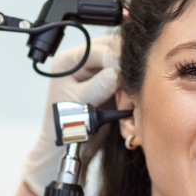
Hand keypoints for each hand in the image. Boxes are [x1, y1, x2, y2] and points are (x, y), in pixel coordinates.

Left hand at [21, 36, 119, 194]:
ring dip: (129, 76)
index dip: (114, 60)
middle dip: (124, 66)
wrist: (68, 145)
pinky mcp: (109, 82)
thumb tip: (117, 73)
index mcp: (69, 61)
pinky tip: (129, 99)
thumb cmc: (64, 126)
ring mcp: (97, 71)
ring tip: (127, 96)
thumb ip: (97, 87)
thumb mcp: (78, 105)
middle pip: (112, 50)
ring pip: (122, 62)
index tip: (126, 75)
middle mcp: (83, 61)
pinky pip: (126, 76)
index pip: (97, 50)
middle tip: (130, 85)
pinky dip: (130, 86)